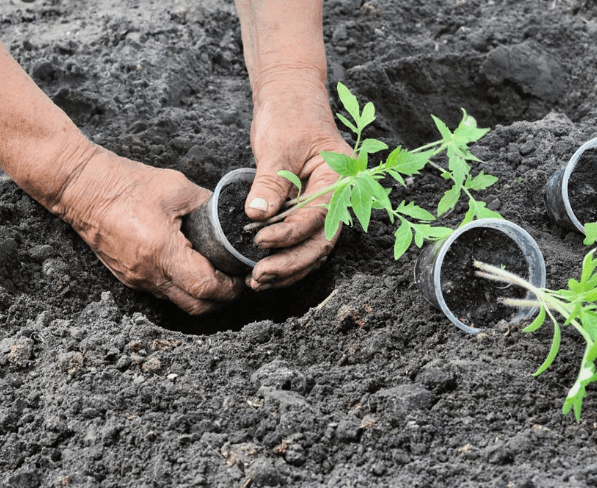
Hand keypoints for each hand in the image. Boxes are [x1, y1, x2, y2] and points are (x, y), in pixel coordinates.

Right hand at [57, 147, 242, 313]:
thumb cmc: (125, 184)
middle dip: (220, 299)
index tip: (241, 276)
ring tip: (216, 274)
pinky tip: (191, 268)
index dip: (229, 287)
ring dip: (201, 295)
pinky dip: (181, 287)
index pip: (205, 287)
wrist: (80, 188)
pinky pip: (162, 292)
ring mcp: (136, 279)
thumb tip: (229, 216)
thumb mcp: (176, 187)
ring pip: (178, 302)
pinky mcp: (128, 277)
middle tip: (234, 281)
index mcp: (162, 251)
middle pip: (195, 306)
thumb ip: (207, 205)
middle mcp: (148, 273)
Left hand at [244, 76, 352, 290]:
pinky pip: (302, 240)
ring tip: (258, 281)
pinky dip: (286, 257)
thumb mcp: (277, 146)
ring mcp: (324, 205)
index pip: (317, 216)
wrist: (290, 97)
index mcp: (339, 177)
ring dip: (288, 268)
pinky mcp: (308, 209)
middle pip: (320, 241)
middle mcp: (338, 196)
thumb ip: (270, 183)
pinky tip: (265, 270)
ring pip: (313, 247)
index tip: (260, 240)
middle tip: (259, 276)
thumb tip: (257, 215)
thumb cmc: (290, 113)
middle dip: (290, 263)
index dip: (289, 233)